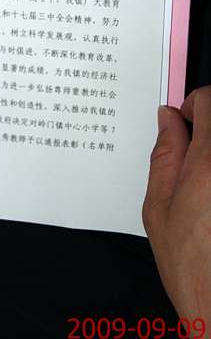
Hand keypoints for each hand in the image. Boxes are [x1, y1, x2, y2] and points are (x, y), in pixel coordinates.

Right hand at [143, 86, 210, 328]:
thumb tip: (167, 120)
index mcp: (209, 163)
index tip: (185, 121)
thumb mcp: (159, 205)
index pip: (210, 101)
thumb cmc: (191, 264)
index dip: (194, 104)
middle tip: (194, 151)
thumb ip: (164, 154)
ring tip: (205, 182)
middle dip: (207, 126)